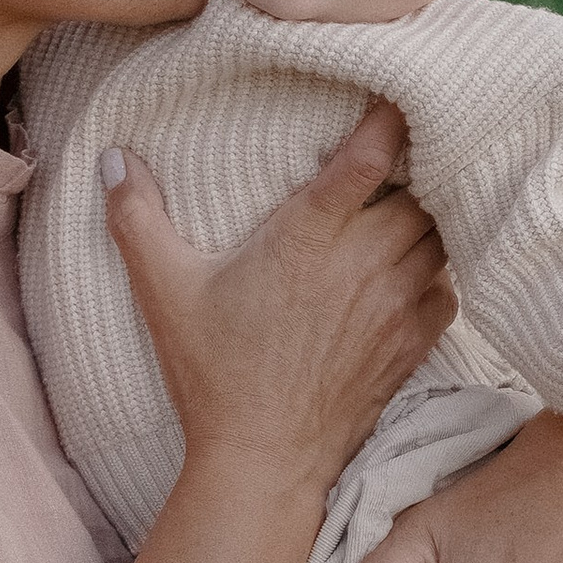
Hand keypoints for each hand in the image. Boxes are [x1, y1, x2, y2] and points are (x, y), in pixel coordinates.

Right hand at [103, 100, 454, 499]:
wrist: (264, 461)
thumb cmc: (213, 374)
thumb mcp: (164, 292)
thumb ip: (137, 217)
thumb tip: (113, 158)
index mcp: (307, 236)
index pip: (370, 155)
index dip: (389, 119)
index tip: (393, 100)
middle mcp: (364, 262)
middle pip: (421, 188)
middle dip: (412, 170)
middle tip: (395, 159)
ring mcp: (396, 304)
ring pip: (441, 234)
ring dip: (429, 216)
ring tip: (407, 207)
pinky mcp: (413, 342)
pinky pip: (449, 286)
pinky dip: (438, 270)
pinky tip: (412, 270)